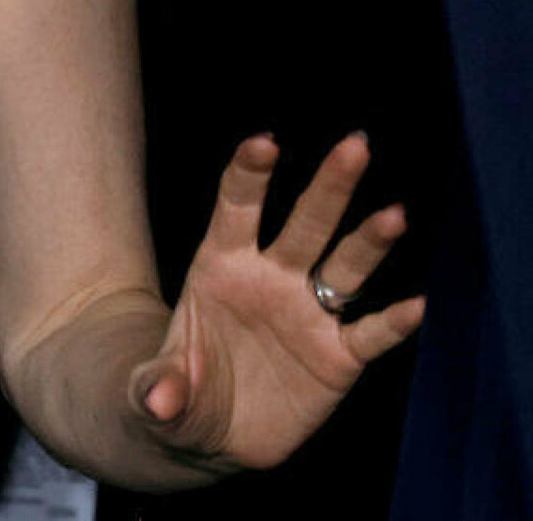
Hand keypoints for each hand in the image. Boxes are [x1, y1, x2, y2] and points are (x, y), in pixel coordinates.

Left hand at [132, 133, 424, 472]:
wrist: (213, 433)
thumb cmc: (180, 390)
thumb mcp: (158, 391)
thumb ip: (159, 387)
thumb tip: (159, 403)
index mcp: (221, 265)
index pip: (236, 208)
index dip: (250, 174)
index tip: (264, 142)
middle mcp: (271, 279)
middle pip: (305, 223)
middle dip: (329, 185)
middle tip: (356, 144)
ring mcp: (307, 315)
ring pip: (345, 268)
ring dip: (369, 242)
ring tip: (394, 214)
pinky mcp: (337, 358)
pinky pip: (370, 335)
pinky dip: (393, 323)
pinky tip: (417, 305)